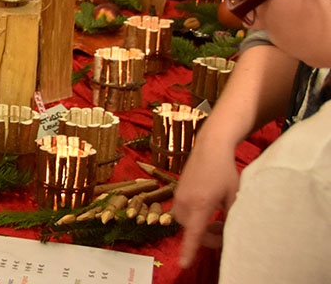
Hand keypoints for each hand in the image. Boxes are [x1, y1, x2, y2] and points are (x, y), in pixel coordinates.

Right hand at [172, 136, 238, 266]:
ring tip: (217, 221)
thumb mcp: (234, 195)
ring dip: (199, 226)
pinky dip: (194, 216)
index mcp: (201, 204)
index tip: (183, 263)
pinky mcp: (178, 191)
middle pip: (190, 230)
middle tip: (224, 234)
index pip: (194, 233)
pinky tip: (208, 209)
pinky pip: (182, 211)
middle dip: (205, 237)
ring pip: (185, 222)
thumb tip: (231, 232)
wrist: (210, 147)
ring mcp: (179, 196)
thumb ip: (231, 215)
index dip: (189, 250)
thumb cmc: (225, 171)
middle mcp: (185, 201)